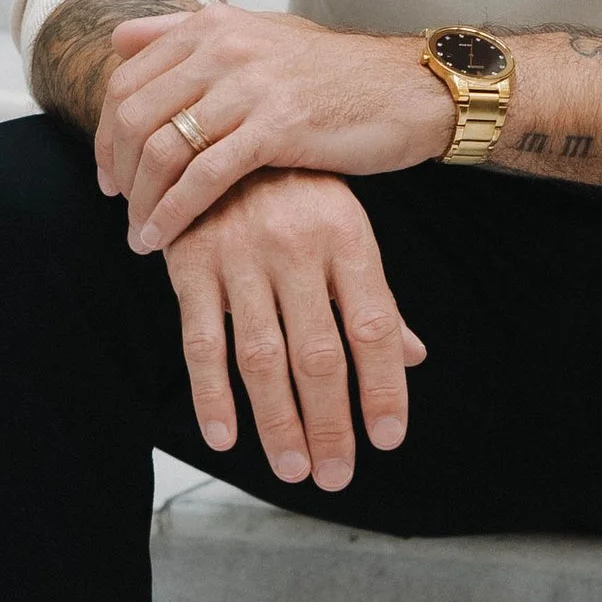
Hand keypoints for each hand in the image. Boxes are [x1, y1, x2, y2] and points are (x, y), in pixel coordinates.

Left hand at [97, 3, 451, 249]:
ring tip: (142, 234)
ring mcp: (250, 86)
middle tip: (121, 207)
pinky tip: (166, 238)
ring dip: (142, 200)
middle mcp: (224, 47)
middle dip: (118, 170)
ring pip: (163, 147)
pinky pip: (205, 176)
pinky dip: (175, 213)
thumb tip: (118, 40)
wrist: (407, 89)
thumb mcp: (260, 34)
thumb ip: (187, 35)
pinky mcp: (277, 127)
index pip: (127, 79)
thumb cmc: (333, 73)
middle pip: (135, 115)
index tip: (110, 173)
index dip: (107, 133)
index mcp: (211, 26)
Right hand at [163, 170, 426, 488]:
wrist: (218, 126)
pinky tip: (225, 437)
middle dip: (330, 423)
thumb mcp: (346, 227)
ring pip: (261, 357)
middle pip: (319, 354)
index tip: (387, 439)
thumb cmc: (297, 188)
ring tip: (293, 469)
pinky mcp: (189, 263)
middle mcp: (296, 247)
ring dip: (278, 421)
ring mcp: (240, 255)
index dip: (383, 387)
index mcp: (346, 236)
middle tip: (335, 476)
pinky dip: (210, 394)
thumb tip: (412, 358)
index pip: (373, 326)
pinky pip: (200, 340)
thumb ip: (374, 296)